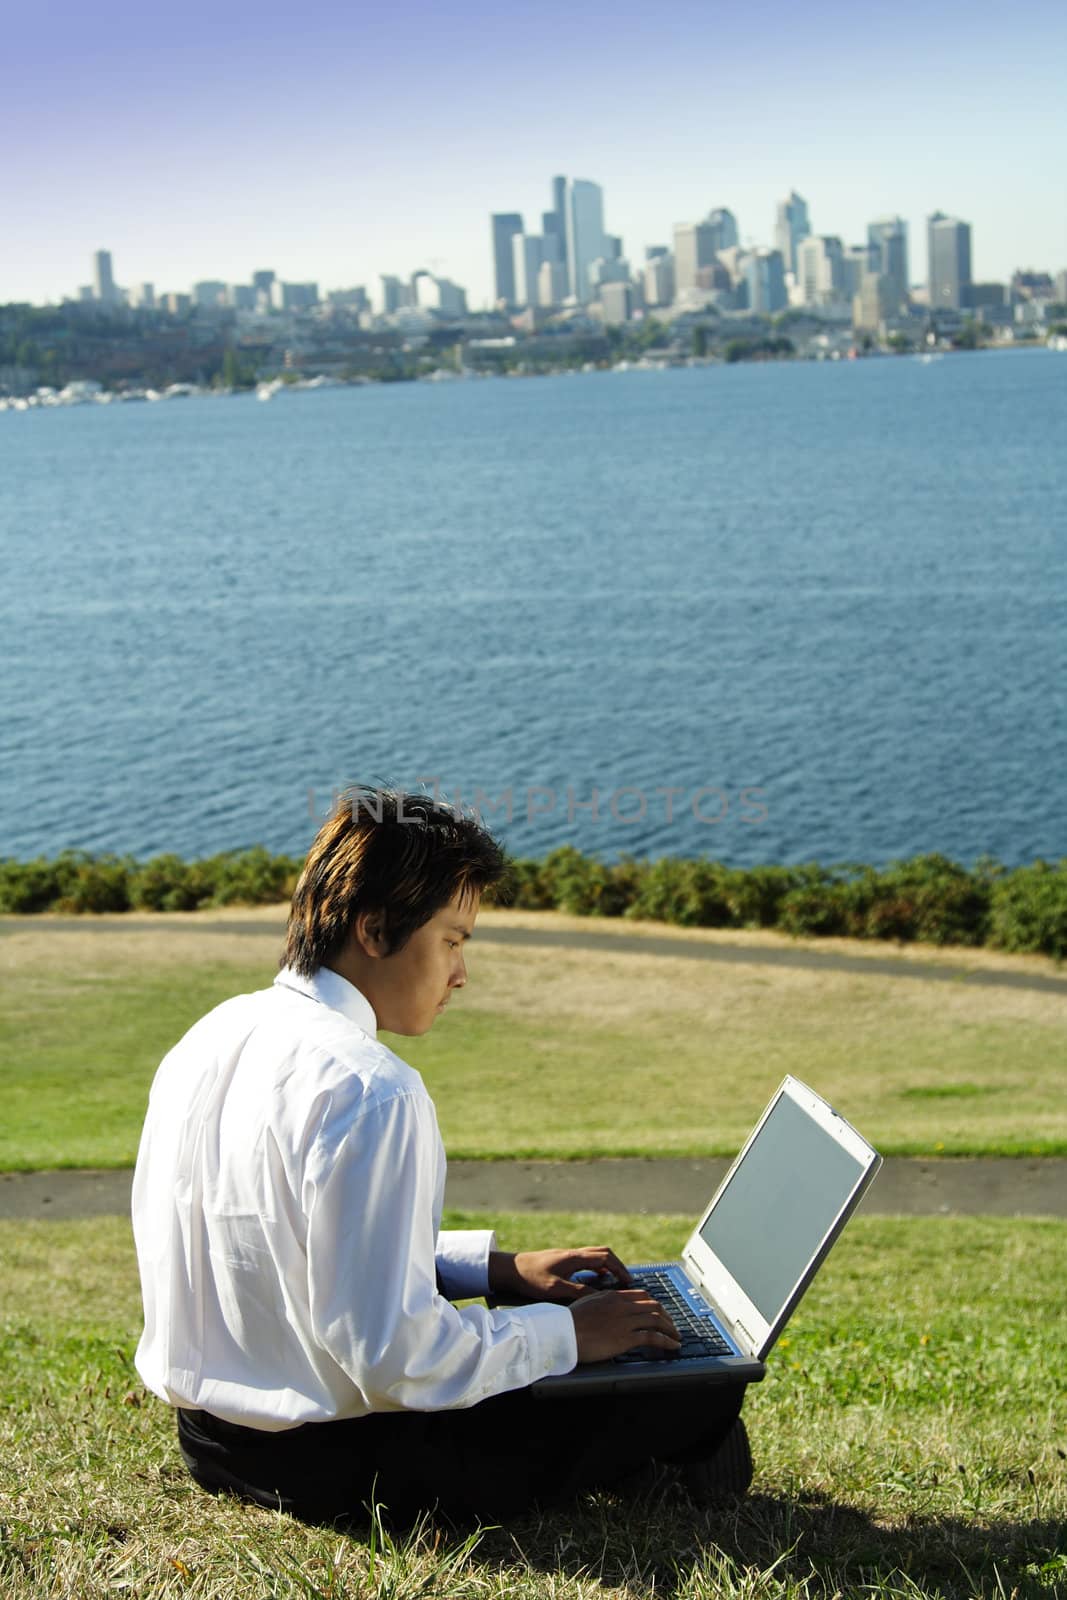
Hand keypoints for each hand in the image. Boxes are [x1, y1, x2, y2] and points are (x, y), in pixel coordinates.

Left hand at [488, 1246, 630, 1302]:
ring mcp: (568, 1256)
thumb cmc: (531, 1279)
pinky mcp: (562, 1261)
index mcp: (575, 1258)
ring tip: (614, 1282)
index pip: (606, 1258)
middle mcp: (574, 1254)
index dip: (620, 1269)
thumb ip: (578, 1293)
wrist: (511, 1269)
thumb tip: (600, 1298)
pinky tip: (594, 1281)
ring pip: (595, 1256)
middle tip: (626, 1281)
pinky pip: (586, 1260)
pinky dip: (596, 1268)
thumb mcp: (556, 1289)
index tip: (629, 1282)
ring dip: (607, 1266)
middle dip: (617, 1265)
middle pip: (603, 1253)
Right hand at [570, 1287, 681, 1363]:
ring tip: (677, 1337)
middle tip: (672, 1325)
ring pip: (657, 1320)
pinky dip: (666, 1341)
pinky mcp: (626, 1337)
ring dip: (671, 1329)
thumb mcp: (587, 1304)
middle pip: (653, 1306)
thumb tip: (606, 1310)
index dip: (653, 1304)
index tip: (659, 1312)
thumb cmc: (568, 1322)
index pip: (641, 1295)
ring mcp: (625, 1320)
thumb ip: (601, 1304)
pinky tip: (672, 1346)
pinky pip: (653, 1337)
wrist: (562, 1332)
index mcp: (612, 1296)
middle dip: (667, 1316)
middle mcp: (622, 1305)